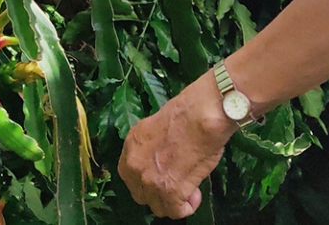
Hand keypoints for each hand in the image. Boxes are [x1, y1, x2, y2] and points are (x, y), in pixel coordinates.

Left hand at [118, 71, 233, 218]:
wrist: (198, 117)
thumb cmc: (184, 115)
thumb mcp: (154, 129)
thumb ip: (149, 150)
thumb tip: (160, 164)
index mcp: (130, 147)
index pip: (130, 177)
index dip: (146, 182)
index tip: (161, 178)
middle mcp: (135, 166)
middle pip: (142, 195)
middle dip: (158, 193)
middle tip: (177, 184)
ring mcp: (151, 181)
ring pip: (158, 207)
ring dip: (174, 202)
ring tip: (189, 189)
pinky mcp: (170, 192)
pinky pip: (176, 212)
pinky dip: (187, 207)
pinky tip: (195, 195)